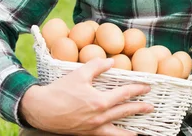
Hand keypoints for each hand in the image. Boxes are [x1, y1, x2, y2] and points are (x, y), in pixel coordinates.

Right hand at [20, 58, 152, 134]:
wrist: (41, 109)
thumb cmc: (59, 91)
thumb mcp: (79, 74)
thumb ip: (97, 66)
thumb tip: (111, 62)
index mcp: (99, 101)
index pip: (124, 94)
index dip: (138, 90)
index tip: (147, 87)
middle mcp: (99, 117)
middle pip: (125, 112)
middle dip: (140, 108)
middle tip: (151, 107)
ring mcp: (93, 128)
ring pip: (117, 131)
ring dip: (131, 129)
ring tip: (142, 130)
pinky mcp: (86, 134)